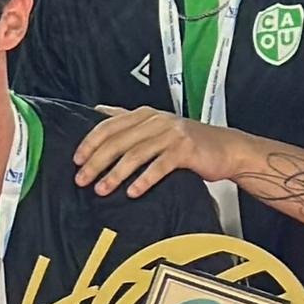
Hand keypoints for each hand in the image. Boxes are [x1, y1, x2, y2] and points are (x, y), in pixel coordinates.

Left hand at [72, 105, 242, 196]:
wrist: (226, 148)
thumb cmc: (189, 142)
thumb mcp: (157, 124)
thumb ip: (129, 118)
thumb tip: (98, 111)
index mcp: (145, 114)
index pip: (109, 126)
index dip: (90, 143)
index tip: (76, 159)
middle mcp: (156, 120)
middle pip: (118, 141)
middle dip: (96, 162)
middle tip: (82, 179)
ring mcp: (171, 134)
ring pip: (135, 154)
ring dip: (115, 174)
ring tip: (102, 189)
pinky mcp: (185, 150)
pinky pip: (159, 166)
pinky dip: (144, 180)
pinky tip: (133, 192)